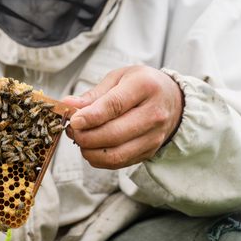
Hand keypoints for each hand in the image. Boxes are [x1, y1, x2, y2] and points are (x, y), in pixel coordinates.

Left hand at [63, 66, 183, 168]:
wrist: (173, 99)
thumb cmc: (141, 84)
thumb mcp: (119, 78)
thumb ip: (94, 94)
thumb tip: (68, 104)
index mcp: (145, 86)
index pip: (115, 106)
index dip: (91, 116)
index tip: (73, 121)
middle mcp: (154, 114)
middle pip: (114, 134)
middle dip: (86, 136)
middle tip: (72, 130)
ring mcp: (154, 136)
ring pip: (116, 154)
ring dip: (90, 151)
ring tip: (80, 139)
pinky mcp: (150, 152)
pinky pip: (120, 162)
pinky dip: (99, 159)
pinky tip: (92, 147)